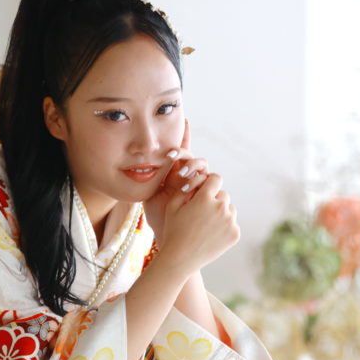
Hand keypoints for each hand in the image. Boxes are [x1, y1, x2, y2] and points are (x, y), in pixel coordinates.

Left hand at [143, 120, 208, 244]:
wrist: (170, 237)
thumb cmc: (158, 218)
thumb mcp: (151, 197)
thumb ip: (153, 179)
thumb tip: (149, 159)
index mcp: (176, 173)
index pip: (182, 152)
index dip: (185, 136)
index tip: (185, 122)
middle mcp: (191, 178)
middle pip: (195, 159)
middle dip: (186, 156)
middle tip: (173, 156)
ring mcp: (201, 187)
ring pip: (204, 169)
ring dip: (194, 167)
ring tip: (182, 174)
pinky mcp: (208, 197)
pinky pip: (210, 184)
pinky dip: (202, 182)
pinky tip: (192, 185)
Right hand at [160, 172, 238, 274]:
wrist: (180, 258)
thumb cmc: (173, 230)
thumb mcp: (173, 205)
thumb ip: (187, 187)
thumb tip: (200, 177)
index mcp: (205, 198)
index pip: (216, 179)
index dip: (210, 182)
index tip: (206, 188)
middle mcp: (221, 207)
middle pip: (223, 195)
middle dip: (214, 199)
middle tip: (202, 211)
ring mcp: (230, 221)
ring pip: (230, 209)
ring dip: (221, 212)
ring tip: (206, 224)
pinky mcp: (235, 234)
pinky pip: (232, 223)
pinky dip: (225, 226)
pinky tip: (211, 234)